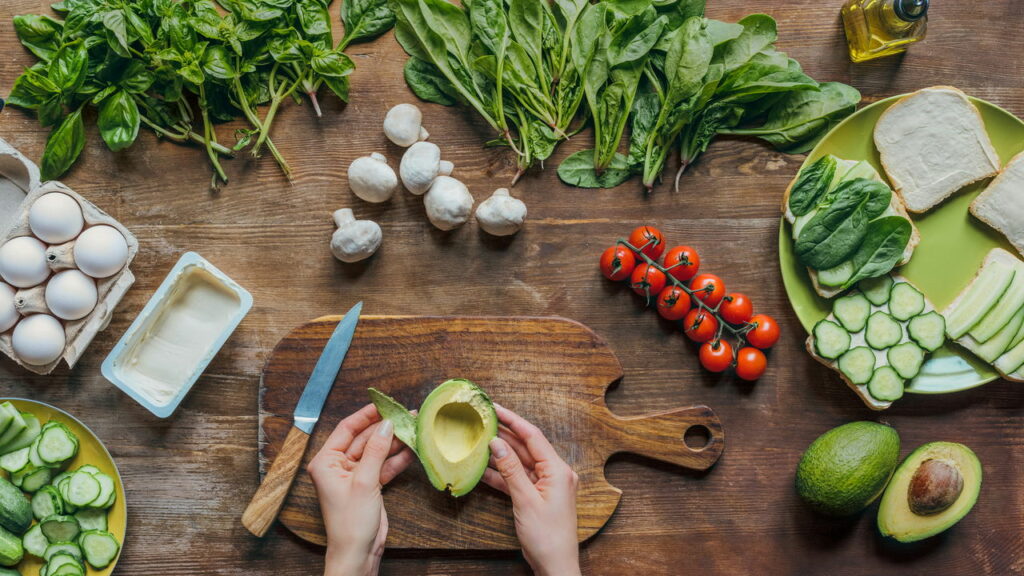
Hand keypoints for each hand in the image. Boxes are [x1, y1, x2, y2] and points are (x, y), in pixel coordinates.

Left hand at [308, 404, 415, 575]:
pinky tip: (412, 449)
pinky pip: (383, 466)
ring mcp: (355, 476)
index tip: (383, 404)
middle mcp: (338, 466)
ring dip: (394, 442)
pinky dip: (397, 459)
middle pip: (364, 439)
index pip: (346, 429)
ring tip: (413, 428)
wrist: (358, 552)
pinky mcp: (369, 485)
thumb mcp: (364, 481)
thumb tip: (386, 425)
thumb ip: (376, 451)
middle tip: (405, 415)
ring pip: (376, 451)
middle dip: (385, 428)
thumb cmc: (351, 522)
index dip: (365, 416)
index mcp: (326, 462)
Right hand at [482, 405, 580, 575]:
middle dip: (504, 434)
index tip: (495, 407)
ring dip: (500, 454)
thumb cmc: (547, 536)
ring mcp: (546, 485)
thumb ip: (510, 469)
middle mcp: (555, 473)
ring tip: (478, 441)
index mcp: (558, 470)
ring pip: (520, 463)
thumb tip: (496, 443)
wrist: (555, 565)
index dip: (513, 420)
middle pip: (526, 447)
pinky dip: (502, 475)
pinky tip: (482, 469)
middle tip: (483, 421)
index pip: (532, 436)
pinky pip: (518, 479)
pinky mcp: (537, 497)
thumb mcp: (525, 500)